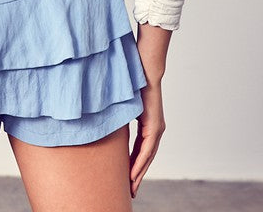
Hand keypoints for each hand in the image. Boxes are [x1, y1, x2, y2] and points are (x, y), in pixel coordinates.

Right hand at [129, 80, 165, 197]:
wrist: (144, 71)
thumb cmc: (133, 84)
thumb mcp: (124, 106)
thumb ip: (119, 116)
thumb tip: (105, 120)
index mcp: (149, 126)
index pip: (141, 150)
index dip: (134, 165)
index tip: (127, 179)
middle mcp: (155, 130)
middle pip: (145, 158)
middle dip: (137, 175)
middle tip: (130, 191)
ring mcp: (157, 129)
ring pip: (147, 157)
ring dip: (138, 173)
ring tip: (131, 187)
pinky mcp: (155, 127)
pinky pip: (147, 150)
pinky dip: (140, 163)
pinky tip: (133, 174)